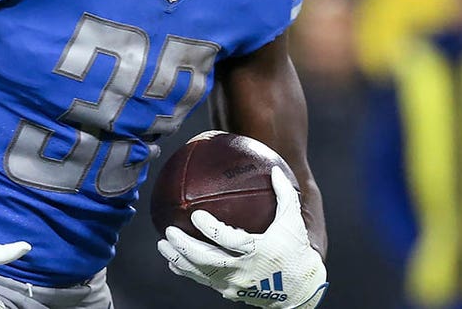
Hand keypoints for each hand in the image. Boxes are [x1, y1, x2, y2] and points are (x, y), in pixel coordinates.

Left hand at [157, 167, 327, 307]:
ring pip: (201, 273)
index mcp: (257, 251)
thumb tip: (273, 168)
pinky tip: (173, 263)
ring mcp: (234, 284)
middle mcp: (243, 270)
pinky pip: (204, 281)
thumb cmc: (295, 250)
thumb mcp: (293, 222)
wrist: (299, 289)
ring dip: (179, 260)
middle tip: (169, 231)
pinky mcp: (230, 292)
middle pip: (208, 260)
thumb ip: (284, 194)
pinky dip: (187, 272)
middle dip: (185, 247)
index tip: (195, 215)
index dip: (210, 229)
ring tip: (162, 245)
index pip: (229, 240)